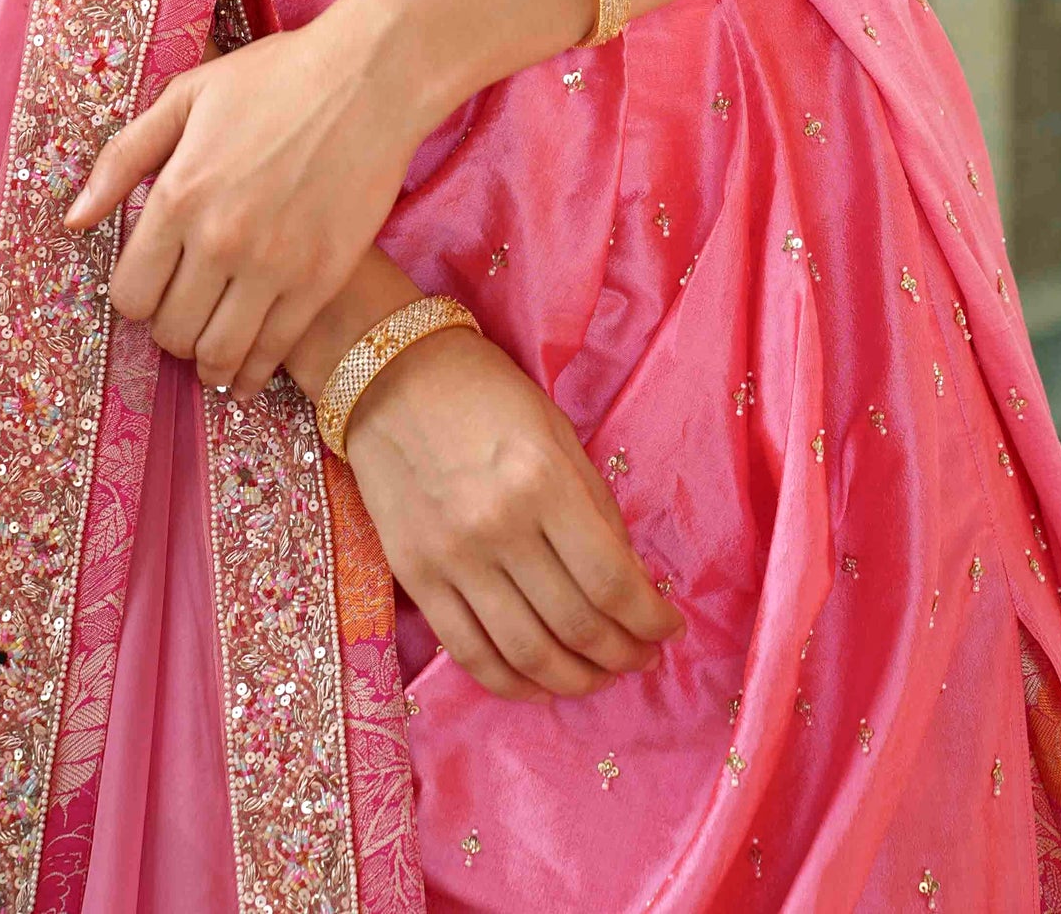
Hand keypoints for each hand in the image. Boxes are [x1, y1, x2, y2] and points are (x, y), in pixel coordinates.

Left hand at [62, 0, 427, 397]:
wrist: (370, 79)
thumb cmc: (275, 78)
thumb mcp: (187, 97)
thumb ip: (123, 158)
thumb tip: (74, 220)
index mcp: (178, 194)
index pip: (130, 293)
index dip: (135, 299)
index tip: (152, 288)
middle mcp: (219, 239)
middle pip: (170, 330)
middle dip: (169, 330)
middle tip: (184, 314)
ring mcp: (273, 264)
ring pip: (218, 353)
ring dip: (207, 360)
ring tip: (211, 348)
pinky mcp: (320, 279)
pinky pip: (273, 352)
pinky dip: (253, 373)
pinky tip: (247, 372)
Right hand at [343, 325, 683, 702]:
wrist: (391, 376)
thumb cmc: (488, 394)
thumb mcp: (558, 434)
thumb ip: (595, 507)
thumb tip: (630, 581)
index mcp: (543, 482)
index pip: (611, 581)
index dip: (650, 620)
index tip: (669, 630)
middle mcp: (498, 527)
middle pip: (575, 624)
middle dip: (623, 655)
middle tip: (643, 659)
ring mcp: (452, 557)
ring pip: (526, 653)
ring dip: (576, 680)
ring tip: (600, 676)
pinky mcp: (416, 577)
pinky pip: (469, 653)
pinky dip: (513, 684)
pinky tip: (541, 684)